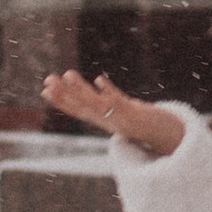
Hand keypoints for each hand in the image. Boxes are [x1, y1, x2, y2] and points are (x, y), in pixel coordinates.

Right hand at [41, 67, 185, 157]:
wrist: (166, 137)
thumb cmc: (144, 124)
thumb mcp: (122, 114)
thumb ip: (109, 103)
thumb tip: (99, 89)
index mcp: (102, 120)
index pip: (77, 110)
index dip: (60, 101)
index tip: (44, 89)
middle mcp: (107, 120)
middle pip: (82, 106)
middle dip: (64, 94)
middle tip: (48, 80)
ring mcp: (120, 118)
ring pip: (96, 104)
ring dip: (81, 90)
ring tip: (68, 74)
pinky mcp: (135, 115)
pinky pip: (119, 103)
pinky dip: (108, 92)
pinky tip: (99, 79)